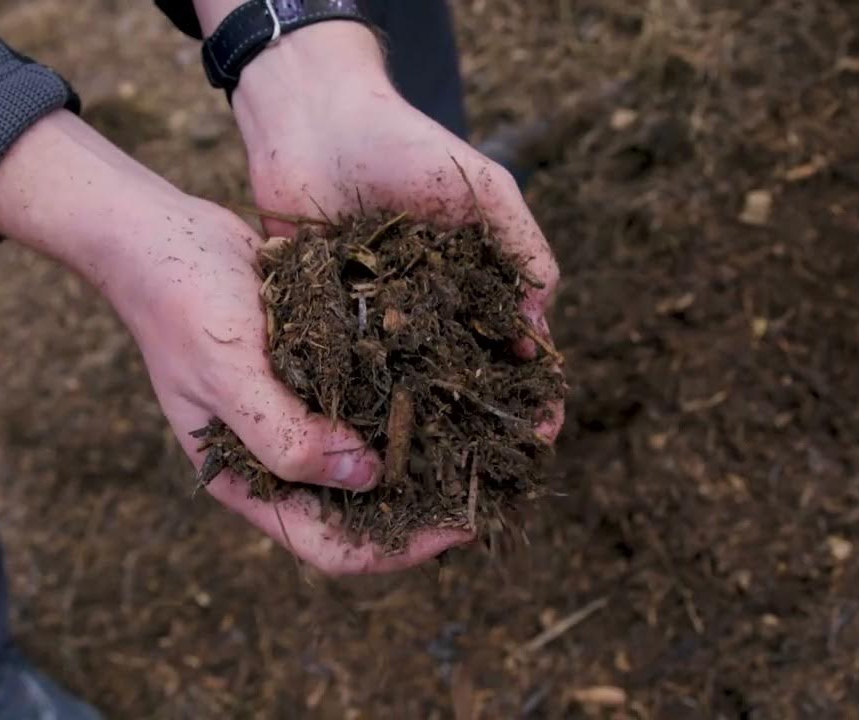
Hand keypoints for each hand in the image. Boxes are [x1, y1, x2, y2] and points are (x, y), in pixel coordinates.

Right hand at [0, 111, 466, 573]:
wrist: (163, 235)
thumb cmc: (182, 307)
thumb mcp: (228, 376)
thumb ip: (285, 436)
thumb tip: (366, 478)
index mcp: (248, 481)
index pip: (331, 547)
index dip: (398, 550)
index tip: (461, 528)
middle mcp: (281, 456)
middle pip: (364, 512)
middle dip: (426, 509)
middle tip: (493, 488)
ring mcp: (302, 414)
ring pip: (376, 459)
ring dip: (427, 458)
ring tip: (489, 444)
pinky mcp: (319, 373)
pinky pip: (373, 403)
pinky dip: (411, 406)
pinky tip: (459, 389)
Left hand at [232, 23, 564, 441]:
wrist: (315, 121)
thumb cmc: (406, 144)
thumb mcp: (481, 187)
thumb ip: (520, 244)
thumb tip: (542, 320)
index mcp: (475, 285)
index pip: (515, 352)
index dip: (534, 395)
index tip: (543, 432)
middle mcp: (431, 312)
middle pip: (466, 385)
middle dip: (482, 430)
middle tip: (489, 473)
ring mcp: (378, 321)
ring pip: (408, 390)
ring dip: (423, 432)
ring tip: (430, 477)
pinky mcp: (326, 321)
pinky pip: (346, 373)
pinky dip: (358, 406)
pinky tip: (365, 444)